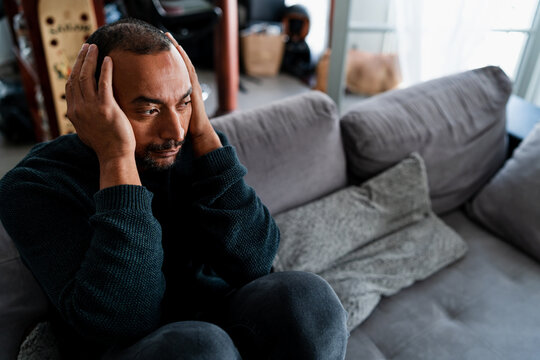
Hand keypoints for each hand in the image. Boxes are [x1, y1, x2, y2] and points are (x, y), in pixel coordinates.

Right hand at [65, 43, 135, 163]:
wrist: (114, 156)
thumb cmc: (105, 145)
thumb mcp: (87, 130)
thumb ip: (83, 118)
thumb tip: (81, 111)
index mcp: (73, 113)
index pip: (70, 85)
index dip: (74, 69)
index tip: (81, 58)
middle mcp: (79, 108)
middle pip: (76, 76)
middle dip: (81, 59)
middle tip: (87, 46)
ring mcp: (91, 108)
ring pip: (87, 77)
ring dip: (90, 59)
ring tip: (95, 47)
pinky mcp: (106, 108)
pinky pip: (104, 83)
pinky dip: (105, 69)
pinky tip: (108, 60)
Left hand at [165, 33, 221, 156]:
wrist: (199, 134)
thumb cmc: (183, 129)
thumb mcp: (169, 116)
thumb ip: (160, 111)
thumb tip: (143, 112)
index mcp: (181, 93)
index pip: (173, 73)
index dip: (166, 61)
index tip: (156, 50)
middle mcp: (188, 87)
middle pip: (179, 64)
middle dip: (172, 51)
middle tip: (162, 36)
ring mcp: (192, 86)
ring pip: (184, 63)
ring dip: (177, 50)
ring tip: (168, 37)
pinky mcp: (195, 88)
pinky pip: (188, 69)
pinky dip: (183, 58)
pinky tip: (177, 48)